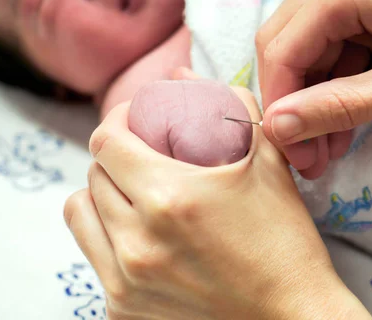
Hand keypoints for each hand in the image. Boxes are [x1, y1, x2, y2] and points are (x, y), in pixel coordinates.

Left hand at [65, 88, 370, 319]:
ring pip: (80, 213)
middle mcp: (137, 241)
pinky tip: (139, 233)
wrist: (292, 318)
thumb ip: (229, 107)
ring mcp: (125, 280)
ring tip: (131, 191)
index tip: (136, 117)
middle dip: (115, 155)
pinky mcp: (122, 310)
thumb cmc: (284, 241)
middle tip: (142, 153)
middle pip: (93, 174)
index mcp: (169, 197)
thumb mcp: (268, 163)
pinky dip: (109, 235)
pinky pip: (94, 255)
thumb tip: (183, 75)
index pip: (107, 140)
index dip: (117, 118)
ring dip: (101, 194)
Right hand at [256, 0, 371, 178]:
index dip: (279, 106)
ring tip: (330, 142)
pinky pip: (331, 33)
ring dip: (313, 93)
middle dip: (294, 102)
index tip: (292, 152)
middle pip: (285, 43)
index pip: (281, 50)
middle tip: (309, 153)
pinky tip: (345, 111)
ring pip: (306, 42)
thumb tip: (277, 128)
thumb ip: (337, 107)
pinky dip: (335, 74)